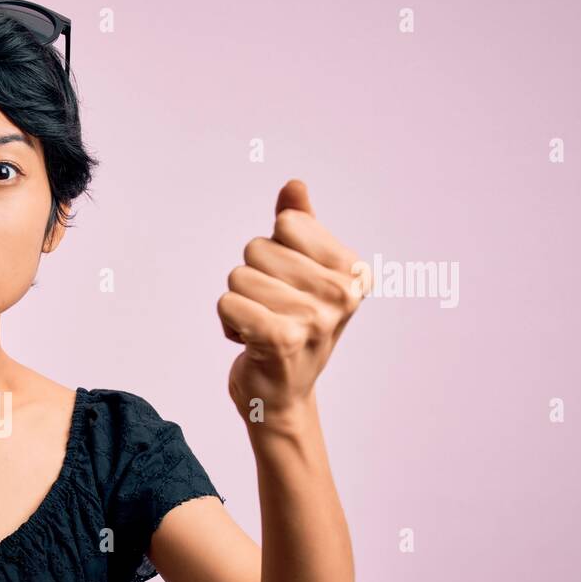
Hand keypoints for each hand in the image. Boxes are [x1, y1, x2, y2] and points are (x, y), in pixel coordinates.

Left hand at [217, 179, 367, 426]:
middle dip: (253, 279)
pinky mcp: (280, 339)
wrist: (281, 396)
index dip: (275, 251)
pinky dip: (227, 321)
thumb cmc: (291, 328)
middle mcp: (343, 293)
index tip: (289, 286)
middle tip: (272, 311)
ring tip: (261, 327)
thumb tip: (294, 185)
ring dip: (239, 302)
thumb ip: (300, 225)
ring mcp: (315, 318)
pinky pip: (227, 303)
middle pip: (257, 248)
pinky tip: (248, 341)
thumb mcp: (302, 273)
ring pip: (238, 276)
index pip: (286, 224)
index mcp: (354, 270)